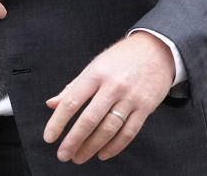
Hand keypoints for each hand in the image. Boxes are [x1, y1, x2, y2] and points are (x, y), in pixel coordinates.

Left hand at [42, 32, 173, 163]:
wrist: (156, 50)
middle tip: (63, 154)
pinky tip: (103, 154)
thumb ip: (73, 87)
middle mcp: (112, 86)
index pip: (72, 101)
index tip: (49, 137)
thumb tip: (51, 104)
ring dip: (92, 147)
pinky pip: (129, 132)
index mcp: (95, 74)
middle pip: (89, 119)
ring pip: (108, 129)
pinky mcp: (145, 108)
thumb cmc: (121, 58)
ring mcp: (130, 98)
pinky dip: (114, 147)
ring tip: (79, 157)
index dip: (58, 122)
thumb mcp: (95, 66)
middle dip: (73, 140)